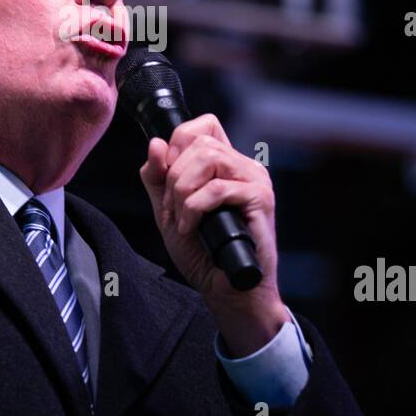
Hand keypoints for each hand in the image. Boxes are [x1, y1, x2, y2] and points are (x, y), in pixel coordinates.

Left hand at [139, 114, 287, 352]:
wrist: (227, 290)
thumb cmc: (203, 253)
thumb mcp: (169, 210)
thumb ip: (158, 178)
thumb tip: (155, 144)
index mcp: (226, 164)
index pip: (203, 125)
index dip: (177, 143)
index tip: (168, 175)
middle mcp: (244, 166)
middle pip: (200, 140)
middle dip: (175, 175)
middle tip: (175, 208)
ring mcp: (255, 180)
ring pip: (208, 158)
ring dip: (184, 191)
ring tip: (183, 218)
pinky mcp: (260, 199)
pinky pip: (217, 189)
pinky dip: (195, 208)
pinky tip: (192, 228)